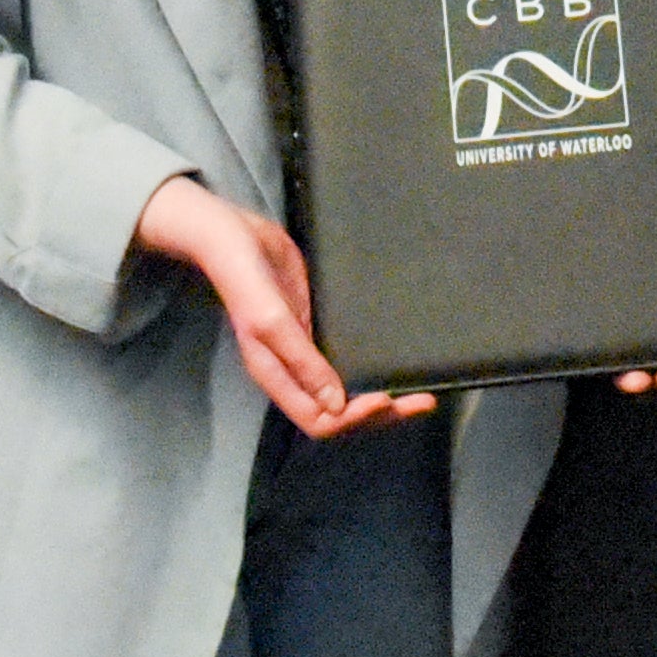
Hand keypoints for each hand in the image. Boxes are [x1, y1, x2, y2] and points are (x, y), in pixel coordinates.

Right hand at [132, 174, 435, 440]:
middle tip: (422, 401)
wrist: (233, 236)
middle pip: (340, 411)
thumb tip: (337, 405)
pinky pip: (349, 357)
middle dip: (381, 413)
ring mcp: (308, 349)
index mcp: (278, 377)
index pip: (320, 421)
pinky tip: (397, 359)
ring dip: (382, 395)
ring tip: (419, 390)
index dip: (354, 419)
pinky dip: (372, 366)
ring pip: (347, 389)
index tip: (387, 399)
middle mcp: (295, 371)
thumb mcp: (271, 321)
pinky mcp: (319, 327)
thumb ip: (302, 362)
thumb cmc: (244, 278)